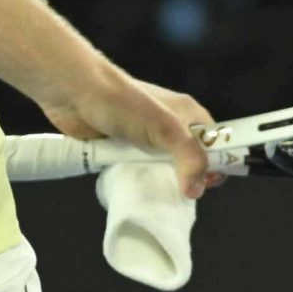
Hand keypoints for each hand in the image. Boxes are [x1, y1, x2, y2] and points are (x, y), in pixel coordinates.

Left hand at [37, 70, 223, 200]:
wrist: (75, 96)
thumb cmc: (124, 103)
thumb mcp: (166, 128)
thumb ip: (189, 157)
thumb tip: (196, 189)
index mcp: (187, 114)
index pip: (214, 142)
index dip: (217, 162)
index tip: (211, 184)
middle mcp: (168, 127)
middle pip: (188, 160)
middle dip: (187, 178)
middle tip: (183, 194)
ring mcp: (144, 140)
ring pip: (161, 169)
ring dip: (159, 182)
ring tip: (157, 195)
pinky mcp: (121, 151)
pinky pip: (137, 173)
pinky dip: (137, 182)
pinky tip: (134, 190)